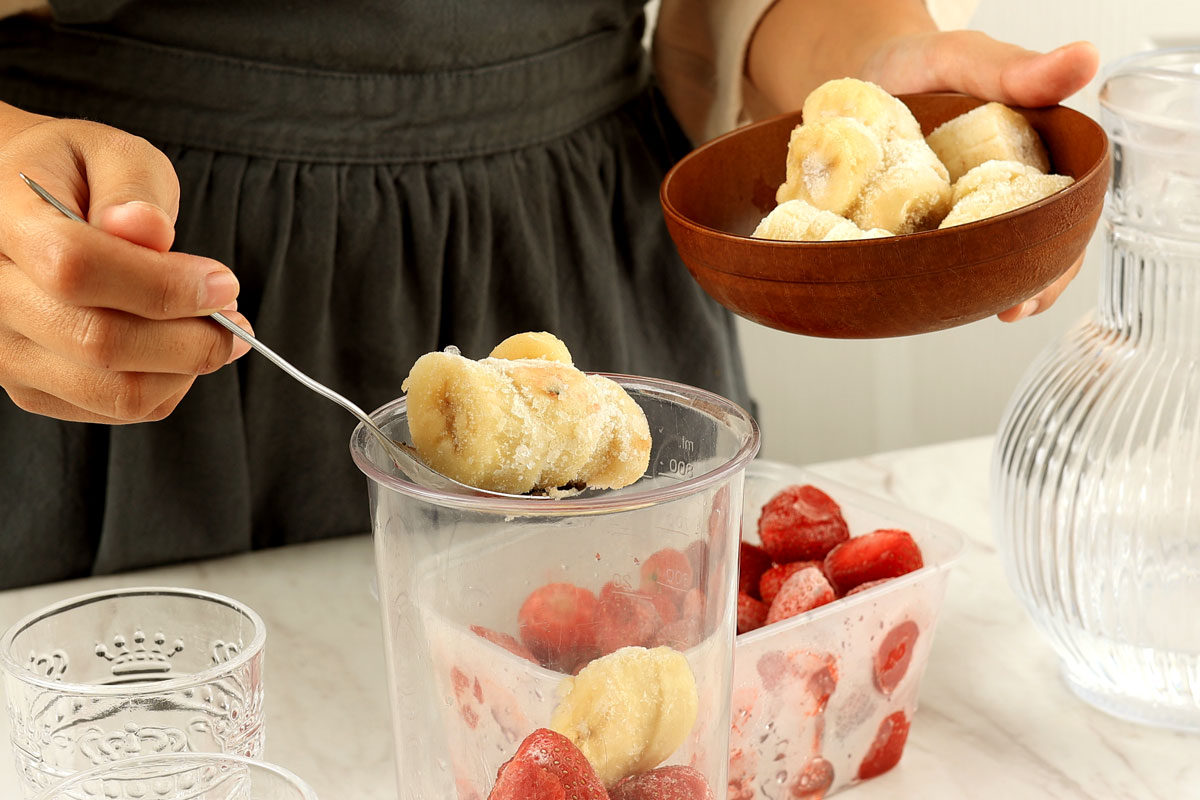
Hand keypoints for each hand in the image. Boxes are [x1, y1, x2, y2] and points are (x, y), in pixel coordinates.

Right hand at [0, 113, 252, 422]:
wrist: (18, 207)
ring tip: (214, 332)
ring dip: (186, 369)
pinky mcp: (30, 388)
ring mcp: (4, 351)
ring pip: (114, 391)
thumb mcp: (109, 152)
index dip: (165, 285)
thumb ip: (133, 186)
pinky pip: (116, 410)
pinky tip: (177, 348)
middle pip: (100, 343)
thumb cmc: (73, 176)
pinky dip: (166, 386)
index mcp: (3, 222)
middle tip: (235, 317)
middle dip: (192, 338)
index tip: (224, 283)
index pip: (76, 269)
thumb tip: (147, 231)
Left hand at [859, 32, 1099, 320]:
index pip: (1060, 218)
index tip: (1036, 291)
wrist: (857, 69)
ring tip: (958, 309)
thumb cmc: (919, 63)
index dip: (1057, 261)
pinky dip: (915, 279)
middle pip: (1022, 251)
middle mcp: (991, 194)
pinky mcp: (904, 224)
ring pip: (972, 263)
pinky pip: (917, 259)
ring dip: (969, 289)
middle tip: (1007, 309)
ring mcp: (947, 215)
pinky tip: (903, 295)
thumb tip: (1083, 60)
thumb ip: (1012, 68)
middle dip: (1020, 286)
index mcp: (1025, 161)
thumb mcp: (963, 59)